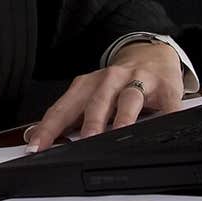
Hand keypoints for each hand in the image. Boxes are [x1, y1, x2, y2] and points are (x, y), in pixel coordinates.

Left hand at [22, 41, 184, 152]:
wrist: (151, 54)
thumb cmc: (115, 83)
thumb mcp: (89, 96)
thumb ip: (67, 117)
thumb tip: (34, 136)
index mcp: (86, 85)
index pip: (63, 108)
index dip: (49, 128)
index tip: (36, 146)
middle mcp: (110, 80)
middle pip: (96, 101)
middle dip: (90, 121)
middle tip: (84, 141)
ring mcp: (138, 81)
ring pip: (128, 98)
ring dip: (122, 117)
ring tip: (118, 134)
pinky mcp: (165, 87)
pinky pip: (166, 103)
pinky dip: (167, 114)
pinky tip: (165, 126)